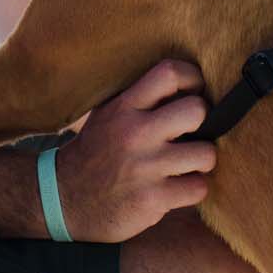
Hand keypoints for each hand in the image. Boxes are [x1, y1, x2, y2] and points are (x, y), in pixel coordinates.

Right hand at [54, 58, 213, 242]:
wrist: (65, 199)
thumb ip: (140, 98)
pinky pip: (198, 188)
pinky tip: (177, 187)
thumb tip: (186, 83)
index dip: (192, 79)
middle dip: (205, 122)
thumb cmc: (96, 152)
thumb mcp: (108, 115)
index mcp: (124, 107)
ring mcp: (145, 167)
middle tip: (193, 132)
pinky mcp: (153, 198)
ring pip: (206, 154)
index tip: (194, 91)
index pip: (169, 74)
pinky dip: (192, 189)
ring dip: (202, 161)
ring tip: (188, 163)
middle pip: (196, 110)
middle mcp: (135, 133)